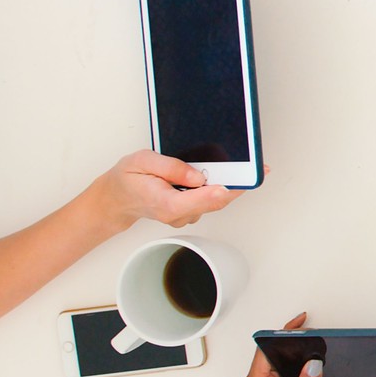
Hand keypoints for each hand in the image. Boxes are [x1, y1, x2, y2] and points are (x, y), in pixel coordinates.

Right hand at [89, 150, 246, 229]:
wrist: (117, 198)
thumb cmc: (128, 179)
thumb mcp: (141, 161)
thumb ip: (170, 167)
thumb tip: (197, 175)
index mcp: (166, 203)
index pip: (198, 200)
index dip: (222, 191)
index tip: (240, 181)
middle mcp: (179, 214)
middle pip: (216, 201)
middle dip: (237, 184)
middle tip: (258, 168)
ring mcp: (186, 215)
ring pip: (215, 200)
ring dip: (228, 182)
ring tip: (238, 163)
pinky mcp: (191, 211)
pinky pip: (210, 199)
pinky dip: (217, 185)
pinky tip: (218, 171)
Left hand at [236, 311, 322, 376]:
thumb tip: (315, 365)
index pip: (266, 349)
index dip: (282, 333)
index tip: (299, 324)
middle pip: (274, 351)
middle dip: (295, 342)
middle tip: (315, 337)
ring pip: (281, 361)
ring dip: (297, 357)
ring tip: (316, 353)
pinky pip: (285, 372)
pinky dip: (298, 368)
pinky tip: (311, 370)